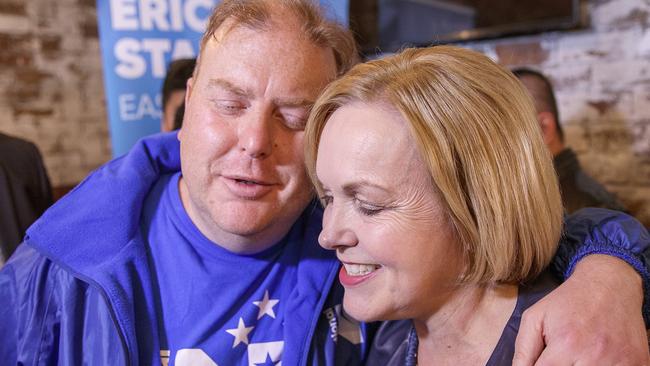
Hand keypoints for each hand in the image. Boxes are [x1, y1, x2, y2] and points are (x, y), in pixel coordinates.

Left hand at [513, 254, 649, 364]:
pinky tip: (598, 358)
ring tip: (579, 355)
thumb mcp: (535, 318)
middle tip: (562, 356)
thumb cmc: (568, 302)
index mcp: (566, 344)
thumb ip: (523, 350)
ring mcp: (619, 362)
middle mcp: (594, 356)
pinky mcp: (637, 363)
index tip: (542, 363)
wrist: (610, 285)